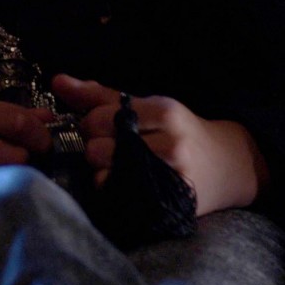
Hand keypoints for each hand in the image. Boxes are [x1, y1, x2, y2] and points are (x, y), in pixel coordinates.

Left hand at [52, 75, 269, 216]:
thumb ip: (101, 94)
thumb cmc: (180, 130)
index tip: (97, 127)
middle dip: (94, 148)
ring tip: (112, 166)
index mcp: (163, 111)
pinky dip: (113, 192)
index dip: (89, 123)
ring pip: (107, 175)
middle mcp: (170, 142)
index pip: (102, 116)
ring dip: (101, 173)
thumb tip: (57, 81)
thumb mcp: (148, 104)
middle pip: (100, 147)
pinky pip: (122, 199)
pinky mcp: (170, 204)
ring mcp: (172, 176)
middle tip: (104, 148)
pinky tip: (121, 184)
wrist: (227, 165)